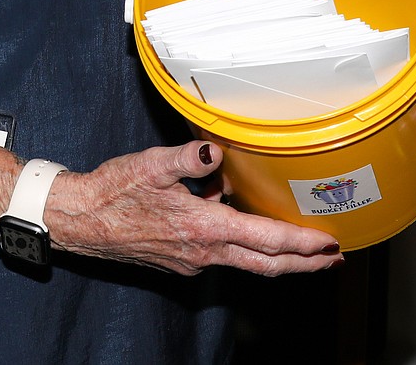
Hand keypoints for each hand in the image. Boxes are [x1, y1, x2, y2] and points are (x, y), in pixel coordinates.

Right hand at [44, 140, 341, 276]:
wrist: (82, 220)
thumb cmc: (114, 191)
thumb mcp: (151, 164)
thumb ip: (187, 158)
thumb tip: (214, 151)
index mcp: (202, 228)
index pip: (264, 240)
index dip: (301, 244)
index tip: (329, 244)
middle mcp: (203, 251)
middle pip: (265, 264)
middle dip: (303, 263)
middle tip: (333, 259)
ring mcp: (192, 260)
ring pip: (246, 262)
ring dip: (278, 257)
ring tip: (302, 247)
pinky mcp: (181, 258)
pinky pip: (223, 254)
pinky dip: (244, 245)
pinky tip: (239, 221)